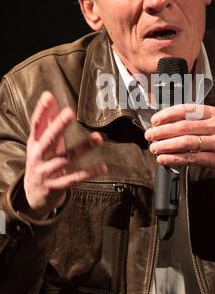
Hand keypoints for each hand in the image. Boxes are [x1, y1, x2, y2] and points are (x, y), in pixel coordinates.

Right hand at [24, 91, 106, 218]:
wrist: (33, 197)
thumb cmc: (41, 162)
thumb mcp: (41, 143)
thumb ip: (47, 122)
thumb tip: (51, 98)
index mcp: (35, 143)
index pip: (36, 124)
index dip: (41, 111)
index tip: (48, 97)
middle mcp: (38, 156)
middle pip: (49, 139)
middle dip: (58, 125)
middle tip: (70, 112)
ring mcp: (46, 172)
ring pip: (66, 158)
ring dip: (83, 148)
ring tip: (98, 138)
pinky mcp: (56, 186)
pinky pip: (74, 179)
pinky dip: (88, 173)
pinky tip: (103, 167)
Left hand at [145, 104, 214, 186]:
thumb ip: (195, 122)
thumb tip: (165, 124)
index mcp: (214, 113)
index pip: (187, 109)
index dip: (168, 114)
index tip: (155, 120)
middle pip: (183, 126)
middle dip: (162, 131)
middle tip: (149, 135)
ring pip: (186, 142)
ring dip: (166, 145)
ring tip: (154, 148)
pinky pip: (191, 158)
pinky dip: (174, 159)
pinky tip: (164, 159)